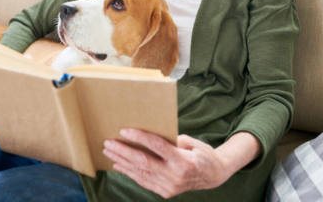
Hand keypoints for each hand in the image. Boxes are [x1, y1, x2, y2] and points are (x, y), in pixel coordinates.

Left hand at [103, 129, 260, 198]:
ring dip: (122, 162)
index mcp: (183, 160)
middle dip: (123, 151)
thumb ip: (169, 140)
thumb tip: (145, 134)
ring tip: (108, 152)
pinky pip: (144, 181)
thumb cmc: (201, 153)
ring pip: (140, 173)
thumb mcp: (190, 142)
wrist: (214, 176)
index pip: (157, 146)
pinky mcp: (166, 193)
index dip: (139, 137)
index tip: (124, 129)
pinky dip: (129, 173)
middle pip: (144, 162)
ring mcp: (170, 187)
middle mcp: (175, 176)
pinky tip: (118, 165)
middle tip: (108, 142)